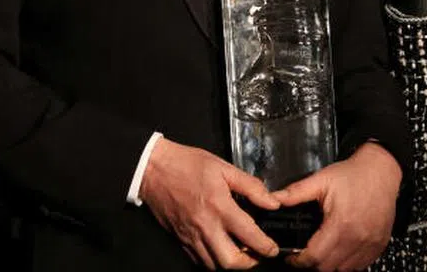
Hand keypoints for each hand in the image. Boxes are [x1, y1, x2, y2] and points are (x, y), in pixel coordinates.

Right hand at [139, 138, 280, 269]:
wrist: (153, 168)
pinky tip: (218, 247)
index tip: (273, 248)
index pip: (249, 236)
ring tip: (238, 251)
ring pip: (213, 265)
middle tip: (256, 254)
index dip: (266, 246)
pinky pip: (198, 259)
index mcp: (219, 206)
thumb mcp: (224, 168)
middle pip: (230, 261)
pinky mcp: (180, 238)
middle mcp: (205, 226)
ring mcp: (191, 235)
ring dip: (229, 262)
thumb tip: (272, 202)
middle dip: (248, 263)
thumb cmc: (187, 164)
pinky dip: (211, 259)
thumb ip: (251, 187)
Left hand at [273, 143, 401, 271]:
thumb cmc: (353, 175)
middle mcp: (357, 238)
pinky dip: (347, 263)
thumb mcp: (321, 180)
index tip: (292, 258)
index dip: (299, 261)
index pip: (315, 256)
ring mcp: (370, 244)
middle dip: (312, 264)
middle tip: (305, 254)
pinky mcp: (378, 245)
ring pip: (345, 270)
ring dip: (330, 265)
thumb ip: (295, 192)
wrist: (381, 170)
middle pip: (328, 268)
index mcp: (340, 224)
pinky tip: (340, 252)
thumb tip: (273, 199)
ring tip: (322, 252)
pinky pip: (360, 265)